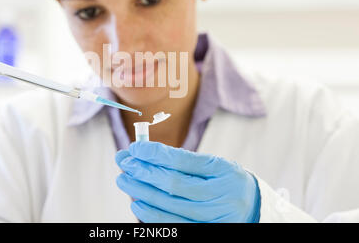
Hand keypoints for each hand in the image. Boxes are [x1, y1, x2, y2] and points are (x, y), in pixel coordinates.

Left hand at [116, 141, 260, 222]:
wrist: (255, 209)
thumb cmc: (228, 182)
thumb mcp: (215, 166)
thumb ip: (185, 162)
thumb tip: (147, 154)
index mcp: (224, 170)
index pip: (183, 160)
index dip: (155, 153)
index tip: (135, 147)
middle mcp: (222, 194)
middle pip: (174, 183)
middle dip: (144, 171)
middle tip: (124, 162)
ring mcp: (216, 217)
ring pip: (171, 205)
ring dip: (142, 192)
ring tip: (124, 180)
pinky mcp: (208, 231)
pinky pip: (176, 225)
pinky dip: (154, 215)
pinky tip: (137, 204)